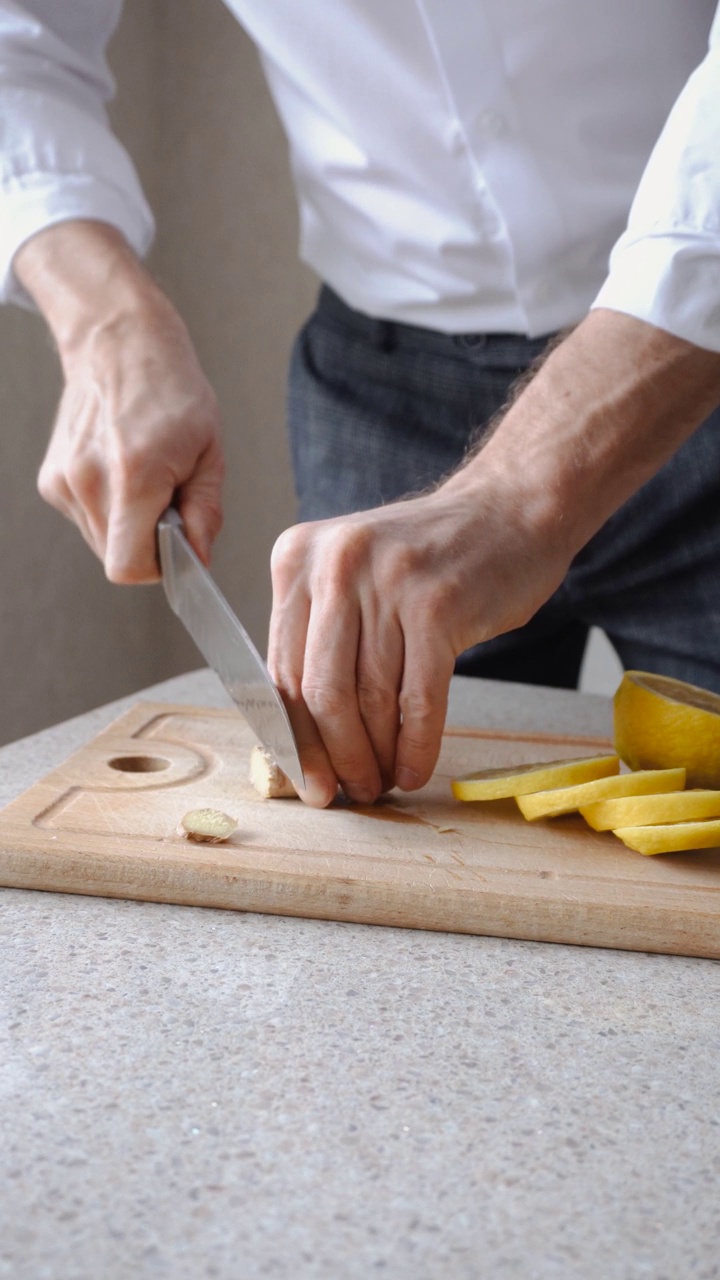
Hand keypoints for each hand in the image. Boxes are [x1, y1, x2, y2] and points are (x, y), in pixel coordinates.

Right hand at [15, 220, 223, 581]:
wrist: (119, 343)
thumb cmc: (170, 389)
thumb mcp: (209, 450)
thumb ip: (205, 511)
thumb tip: (198, 556)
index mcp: (133, 474)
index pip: (129, 565)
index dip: (159, 566)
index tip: (177, 542)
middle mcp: (88, 480)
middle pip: (116, 558)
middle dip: (147, 543)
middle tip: (167, 499)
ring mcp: (63, 481)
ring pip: (101, 542)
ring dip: (128, 526)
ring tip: (145, 479)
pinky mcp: (51, 480)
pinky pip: (87, 520)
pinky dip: (109, 510)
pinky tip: (121, 471)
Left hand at [269, 310, 719, 807]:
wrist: (511, 510)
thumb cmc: (430, 557)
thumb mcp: (353, 575)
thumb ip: (321, 638)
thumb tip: (302, 739)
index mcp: (297, 558)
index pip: (280, 668)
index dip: (292, 737)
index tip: (304, 780)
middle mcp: (335, 564)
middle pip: (319, 691)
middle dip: (332, 757)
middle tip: (347, 793)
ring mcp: (388, 581)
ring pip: (369, 699)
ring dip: (375, 757)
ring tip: (382, 785)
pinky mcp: (439, 604)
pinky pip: (418, 699)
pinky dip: (415, 746)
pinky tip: (414, 770)